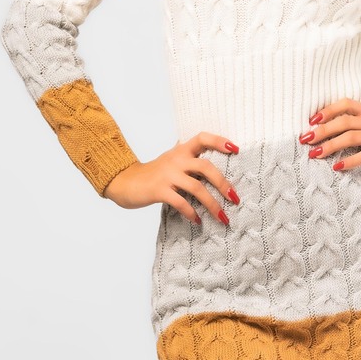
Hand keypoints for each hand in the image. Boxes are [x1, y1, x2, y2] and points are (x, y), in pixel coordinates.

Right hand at [103, 132, 240, 223]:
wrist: (125, 181)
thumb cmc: (154, 174)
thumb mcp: (172, 161)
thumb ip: (190, 161)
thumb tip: (216, 172)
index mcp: (181, 150)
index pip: (203, 138)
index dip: (219, 141)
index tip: (236, 149)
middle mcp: (176, 160)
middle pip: (206, 167)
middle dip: (223, 183)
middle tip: (235, 198)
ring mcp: (167, 175)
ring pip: (197, 188)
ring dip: (212, 204)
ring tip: (223, 217)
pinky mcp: (159, 191)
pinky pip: (181, 202)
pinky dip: (192, 213)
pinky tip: (198, 221)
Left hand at [298, 98, 360, 178]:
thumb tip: (344, 121)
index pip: (346, 103)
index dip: (327, 110)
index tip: (312, 120)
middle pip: (342, 121)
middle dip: (321, 130)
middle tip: (305, 139)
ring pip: (348, 137)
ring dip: (328, 146)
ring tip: (314, 154)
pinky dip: (347, 162)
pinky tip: (336, 167)